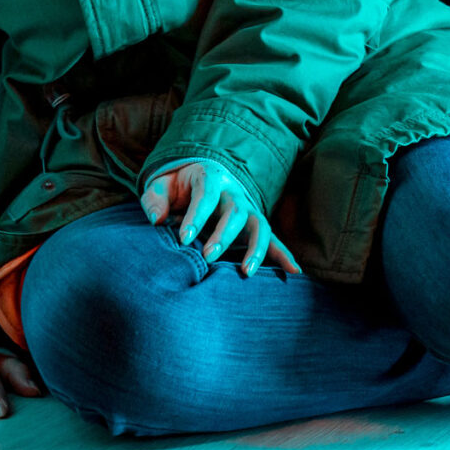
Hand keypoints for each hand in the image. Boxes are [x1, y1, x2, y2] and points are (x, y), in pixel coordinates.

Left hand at [140, 159, 301, 276]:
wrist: (198, 177)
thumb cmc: (177, 186)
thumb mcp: (161, 186)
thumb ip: (155, 200)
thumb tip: (157, 220)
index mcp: (211, 177)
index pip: (206, 196)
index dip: (196, 217)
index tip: (183, 239)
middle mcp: (235, 191)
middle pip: (235, 212)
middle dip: (223, 235)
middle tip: (208, 257)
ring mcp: (249, 207)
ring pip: (259, 225)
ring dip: (255, 249)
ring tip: (246, 272)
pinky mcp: (256, 223)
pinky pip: (273, 239)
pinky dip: (284, 254)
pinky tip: (294, 271)